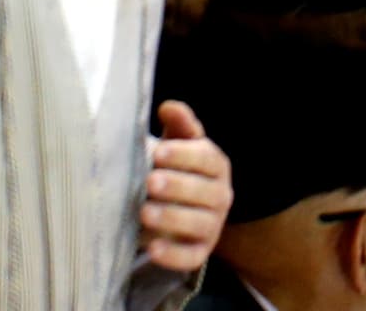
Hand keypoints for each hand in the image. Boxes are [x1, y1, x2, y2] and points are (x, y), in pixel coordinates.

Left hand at [138, 101, 233, 272]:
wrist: (180, 209)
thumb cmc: (175, 168)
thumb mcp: (177, 144)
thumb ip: (178, 125)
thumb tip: (168, 107)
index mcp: (216, 165)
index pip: (207, 158)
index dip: (184, 155)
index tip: (158, 152)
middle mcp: (221, 196)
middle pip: (206, 192)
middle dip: (178, 186)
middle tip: (150, 181)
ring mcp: (213, 226)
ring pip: (201, 224)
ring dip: (173, 218)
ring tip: (144, 212)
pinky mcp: (200, 253)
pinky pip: (192, 257)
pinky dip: (174, 255)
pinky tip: (153, 248)